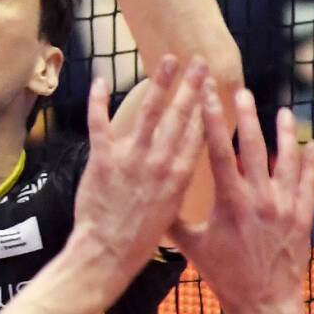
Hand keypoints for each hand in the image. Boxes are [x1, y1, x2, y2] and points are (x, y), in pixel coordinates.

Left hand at [68, 57, 206, 294]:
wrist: (110, 253)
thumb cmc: (142, 239)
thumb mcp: (174, 213)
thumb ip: (180, 184)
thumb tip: (187, 169)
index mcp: (181, 175)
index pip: (198, 132)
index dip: (207, 107)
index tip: (215, 86)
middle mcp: (161, 162)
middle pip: (180, 116)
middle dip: (192, 87)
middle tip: (200, 62)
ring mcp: (132, 159)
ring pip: (149, 112)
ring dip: (160, 82)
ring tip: (169, 59)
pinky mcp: (104, 159)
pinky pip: (100, 122)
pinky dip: (98, 100)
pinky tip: (101, 80)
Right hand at [171, 86, 313, 313]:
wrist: (264, 304)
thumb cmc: (224, 276)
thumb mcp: (192, 246)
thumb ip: (173, 218)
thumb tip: (151, 196)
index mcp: (230, 201)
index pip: (219, 150)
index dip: (213, 119)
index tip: (208, 95)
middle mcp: (260, 199)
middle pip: (254, 147)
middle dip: (247, 116)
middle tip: (241, 91)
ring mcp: (285, 207)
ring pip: (286, 160)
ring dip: (284, 133)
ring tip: (282, 111)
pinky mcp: (303, 218)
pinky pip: (309, 183)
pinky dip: (309, 163)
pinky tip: (310, 145)